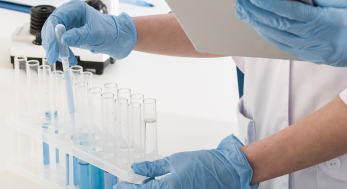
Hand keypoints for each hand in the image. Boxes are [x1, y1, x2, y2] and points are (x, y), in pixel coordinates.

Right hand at [40, 0, 136, 65]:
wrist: (115, 38)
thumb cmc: (108, 31)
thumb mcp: (94, 34)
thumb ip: (79, 36)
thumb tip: (63, 39)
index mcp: (75, 8)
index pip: (56, 19)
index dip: (52, 34)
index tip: (53, 49)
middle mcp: (69, 13)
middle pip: (51, 27)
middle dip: (52, 44)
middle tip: (54, 57)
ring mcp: (67, 23)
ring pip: (52, 36)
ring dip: (57, 49)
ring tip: (67, 59)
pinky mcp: (67, 32)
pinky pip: (58, 42)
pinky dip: (61, 51)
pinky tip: (69, 58)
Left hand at [114, 135, 254, 188]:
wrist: (227, 172)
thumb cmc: (204, 164)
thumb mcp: (175, 160)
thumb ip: (153, 166)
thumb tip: (136, 167)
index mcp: (168, 188)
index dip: (126, 187)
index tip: (119, 184)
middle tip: (128, 184)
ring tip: (146, 183)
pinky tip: (158, 186)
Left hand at [235, 0, 346, 75]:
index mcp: (331, 24)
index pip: (296, 14)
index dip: (273, 5)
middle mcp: (321, 41)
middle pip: (283, 28)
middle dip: (258, 15)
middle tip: (239, 3)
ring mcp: (316, 53)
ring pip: (280, 40)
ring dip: (259, 26)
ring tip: (243, 13)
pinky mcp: (313, 58)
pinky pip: (286, 48)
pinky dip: (270, 37)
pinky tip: (258, 26)